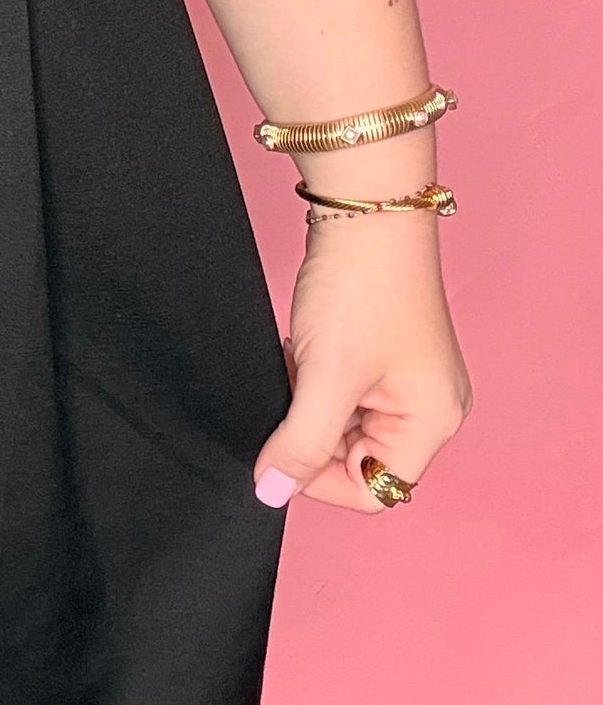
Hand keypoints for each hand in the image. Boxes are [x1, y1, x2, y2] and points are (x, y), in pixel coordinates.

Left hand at [251, 214, 471, 512]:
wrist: (363, 212)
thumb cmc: (362, 288)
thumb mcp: (325, 376)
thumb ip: (299, 443)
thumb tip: (272, 492)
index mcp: (432, 421)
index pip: (373, 491)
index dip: (320, 480)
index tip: (283, 447)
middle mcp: (429, 406)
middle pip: (356, 458)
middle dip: (311, 432)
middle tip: (292, 389)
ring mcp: (406, 380)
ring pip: (342, 424)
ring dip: (308, 404)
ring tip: (298, 363)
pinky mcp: (382, 355)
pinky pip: (339, 393)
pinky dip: (312, 381)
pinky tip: (300, 350)